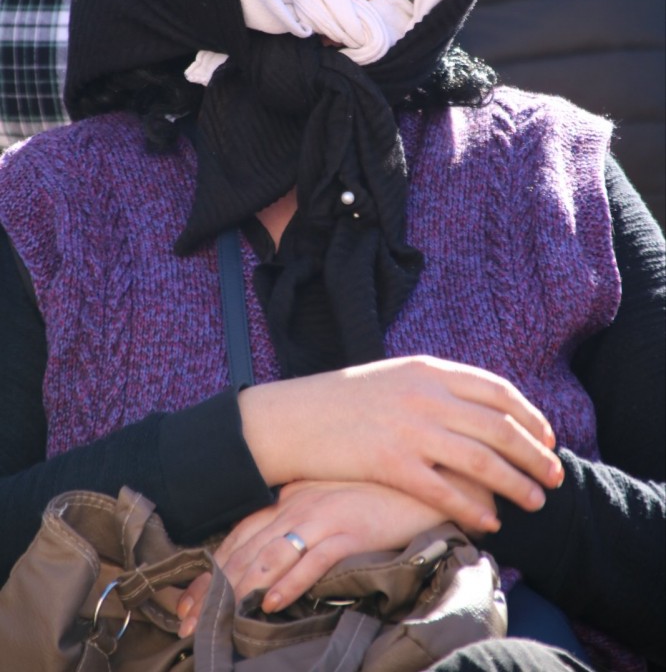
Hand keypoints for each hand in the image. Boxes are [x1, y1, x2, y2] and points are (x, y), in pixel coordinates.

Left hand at [177, 475, 489, 635]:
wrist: (429, 477)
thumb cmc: (381, 492)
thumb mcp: (333, 499)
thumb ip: (304, 519)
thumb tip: (277, 558)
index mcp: (292, 495)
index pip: (240, 534)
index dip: (210, 569)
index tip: (186, 601)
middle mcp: (300, 502)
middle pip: (245, 548)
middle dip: (211, 588)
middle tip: (185, 623)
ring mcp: (325, 514)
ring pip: (270, 555)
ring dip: (238, 591)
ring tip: (214, 622)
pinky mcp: (351, 529)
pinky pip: (314, 559)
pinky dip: (290, 582)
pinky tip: (271, 604)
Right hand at [238, 355, 562, 529]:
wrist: (292, 417)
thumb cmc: (344, 399)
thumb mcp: (396, 377)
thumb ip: (436, 386)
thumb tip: (482, 407)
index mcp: (428, 370)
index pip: (497, 391)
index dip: (530, 416)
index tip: (547, 438)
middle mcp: (425, 395)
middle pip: (499, 427)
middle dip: (534, 454)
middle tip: (554, 477)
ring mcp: (408, 428)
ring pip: (480, 459)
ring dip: (515, 483)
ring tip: (534, 501)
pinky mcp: (390, 462)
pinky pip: (444, 490)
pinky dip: (473, 506)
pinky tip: (490, 520)